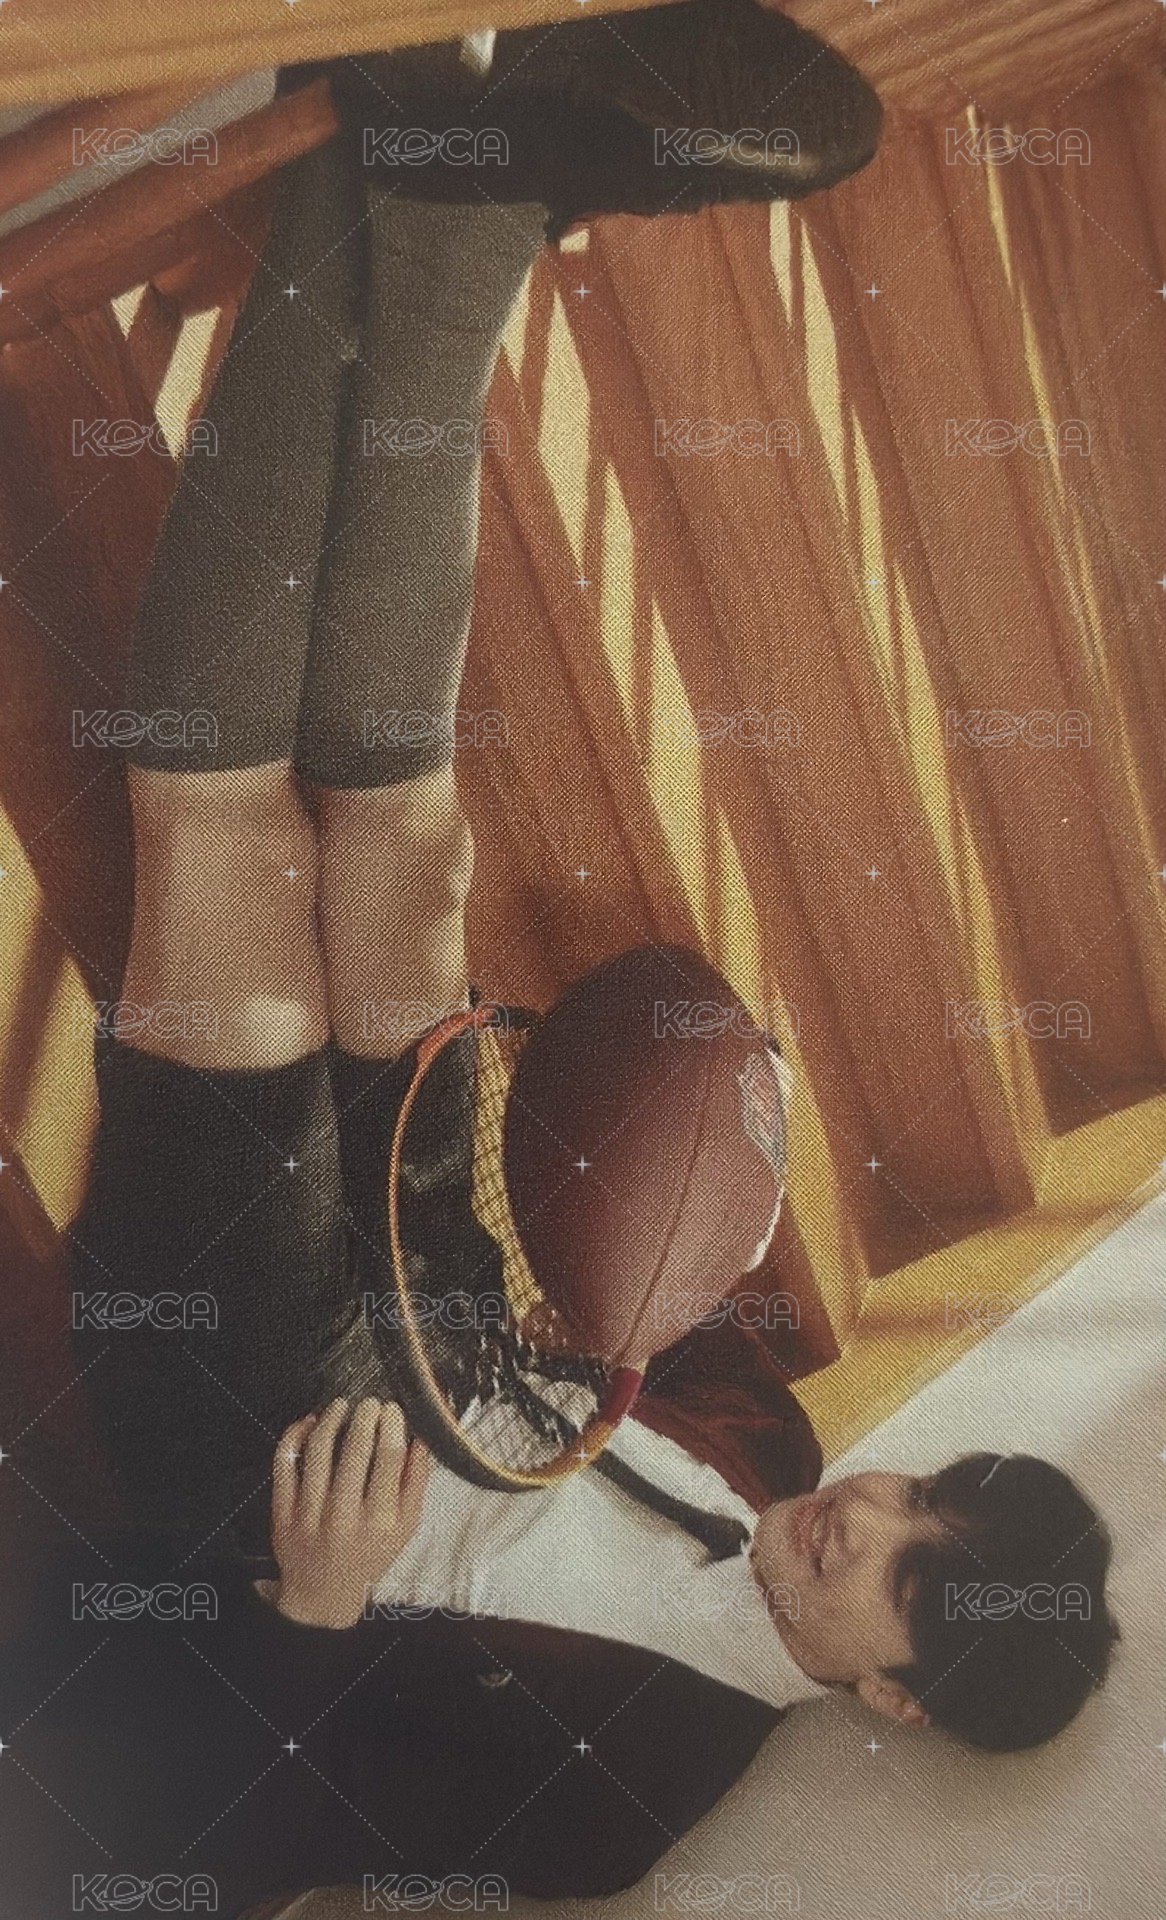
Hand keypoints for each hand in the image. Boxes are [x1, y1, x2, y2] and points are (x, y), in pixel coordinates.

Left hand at [269, 1397, 429, 1629]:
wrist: (323, 1592)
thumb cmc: (371, 1554)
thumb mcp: (405, 1526)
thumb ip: (415, 1482)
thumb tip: (421, 1438)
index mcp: (380, 1520)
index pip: (387, 1459)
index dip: (391, 1425)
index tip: (392, 1408)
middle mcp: (344, 1516)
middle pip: (354, 1450)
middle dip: (364, 1416)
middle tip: (369, 1403)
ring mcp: (309, 1514)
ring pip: (318, 1452)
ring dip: (331, 1420)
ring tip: (341, 1405)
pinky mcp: (283, 1512)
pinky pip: (285, 1464)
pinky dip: (295, 1436)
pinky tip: (310, 1423)